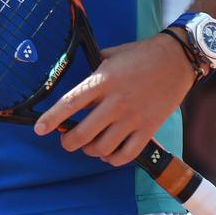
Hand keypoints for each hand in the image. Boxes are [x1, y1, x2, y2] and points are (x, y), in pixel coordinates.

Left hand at [33, 34, 195, 165]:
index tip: (39, 129)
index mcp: (102, 80)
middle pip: (84, 133)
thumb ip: (91, 73)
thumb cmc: (139, 55)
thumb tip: (73, 85)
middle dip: (69, 142)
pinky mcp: (149, 129)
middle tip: (66, 141)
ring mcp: (133, 117)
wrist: (175, 60)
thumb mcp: (109, 56)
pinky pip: (126, 154)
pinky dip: (113, 159)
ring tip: (88, 145)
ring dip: (90, 151)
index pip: (70, 102)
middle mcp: (116, 101)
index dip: (52, 118)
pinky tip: (108, 153)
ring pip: (102, 148)